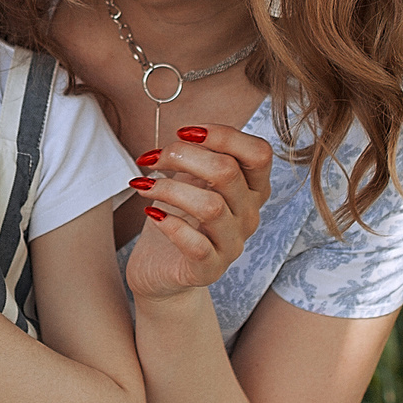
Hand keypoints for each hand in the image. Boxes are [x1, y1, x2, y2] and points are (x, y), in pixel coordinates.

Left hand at [125, 123, 273, 302]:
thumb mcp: (192, 180)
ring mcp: (233, 244)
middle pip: (227, 172)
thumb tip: (185, 136)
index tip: (183, 132)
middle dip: (183, 156)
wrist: (162, 268)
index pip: (258, 153)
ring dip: (169, 188)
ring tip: (144, 186)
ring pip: (211, 207)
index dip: (223, 134)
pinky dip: (170, 225)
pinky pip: (196, 245)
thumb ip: (199, 157)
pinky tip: (151, 214)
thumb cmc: (179, 218)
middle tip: (152, 159)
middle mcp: (249, 216)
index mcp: (253, 189)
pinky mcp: (210, 269)